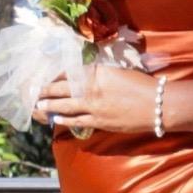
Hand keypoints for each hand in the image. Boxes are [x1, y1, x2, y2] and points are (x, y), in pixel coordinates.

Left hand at [35, 60, 165, 137]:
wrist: (160, 105)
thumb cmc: (144, 85)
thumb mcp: (119, 71)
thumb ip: (99, 72)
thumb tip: (85, 75)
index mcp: (96, 72)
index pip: (66, 72)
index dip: (52, 75)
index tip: (44, 76)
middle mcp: (90, 88)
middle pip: (58, 89)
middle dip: (42, 90)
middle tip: (32, 91)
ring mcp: (92, 106)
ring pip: (61, 106)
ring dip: (47, 106)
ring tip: (38, 105)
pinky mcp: (98, 121)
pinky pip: (74, 121)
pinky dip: (63, 119)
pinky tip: (55, 118)